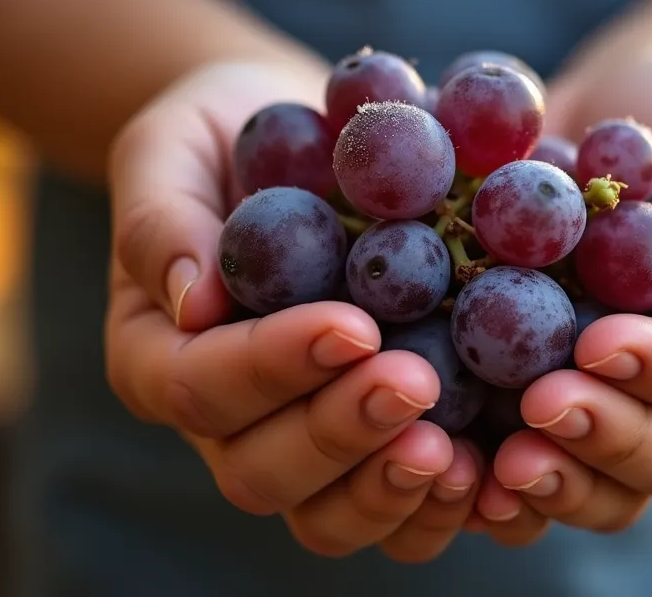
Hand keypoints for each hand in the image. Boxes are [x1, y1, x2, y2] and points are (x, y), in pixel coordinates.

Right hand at [103, 62, 481, 559]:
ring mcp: (296, 446)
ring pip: (326, 515)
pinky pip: (395, 512)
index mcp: (158, 355)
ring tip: (455, 450)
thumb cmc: (222, 137)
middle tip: (415, 383)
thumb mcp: (171, 147)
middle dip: (340, 434)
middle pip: (262, 471)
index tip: (352, 325)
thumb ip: (163, 217)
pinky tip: (493, 470)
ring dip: (389, 489)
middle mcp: (224, 423)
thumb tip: (191, 300)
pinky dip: (439, 507)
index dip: (273, 367)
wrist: (300, 149)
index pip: (201, 387)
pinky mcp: (369, 448)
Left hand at [476, 52, 651, 533]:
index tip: (602, 340)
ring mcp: (618, 413)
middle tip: (542, 405)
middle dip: (610, 440)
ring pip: (609, 493)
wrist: (613, 118)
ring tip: (498, 461)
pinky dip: (496, 491)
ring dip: (557, 484)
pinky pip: (533, 475)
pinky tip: (451, 472)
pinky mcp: (544, 414)